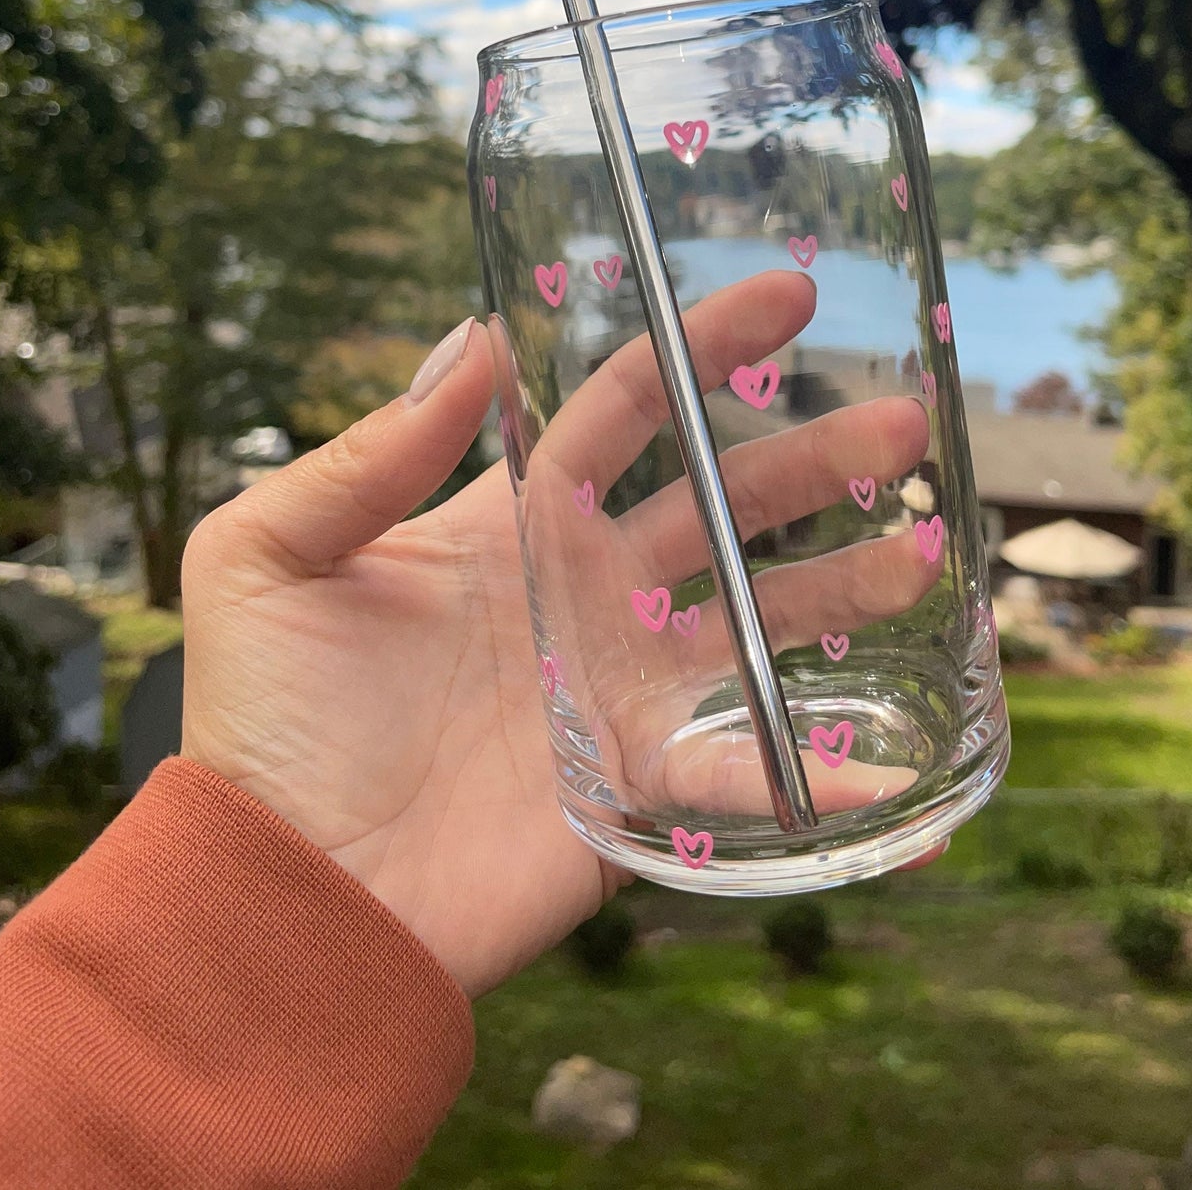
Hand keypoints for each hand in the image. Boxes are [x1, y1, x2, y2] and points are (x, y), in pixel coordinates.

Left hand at [181, 274, 937, 999]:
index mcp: (509, 528)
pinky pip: (749, 769)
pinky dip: (828, 770)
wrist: (286, 893)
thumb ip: (369, 453)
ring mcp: (620, 692)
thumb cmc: (262, 721)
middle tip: (904, 420)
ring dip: (848, 585)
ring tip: (929, 546)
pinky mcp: (641, 789)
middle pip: (721, 506)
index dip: (701, 351)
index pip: (624, 416)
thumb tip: (476, 340)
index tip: (786, 298)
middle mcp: (581, 596)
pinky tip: (902, 758)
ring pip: (761, 620)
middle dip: (811, 459)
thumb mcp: (269, 554)